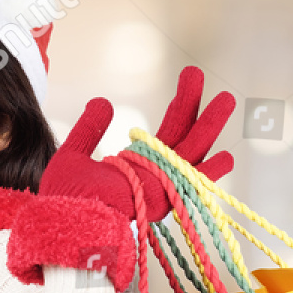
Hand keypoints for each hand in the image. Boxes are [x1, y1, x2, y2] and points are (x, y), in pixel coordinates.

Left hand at [39, 66, 234, 222]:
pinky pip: (192, 184)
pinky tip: (227, 157)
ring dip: (210, 126)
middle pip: (182, 135)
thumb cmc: (65, 198)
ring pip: (192, 152)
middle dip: (193, 104)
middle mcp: (154, 176)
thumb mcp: (74, 154)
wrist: (66, 219)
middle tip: (199, 74)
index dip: (181, 104)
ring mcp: (160, 186)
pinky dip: (210, 173)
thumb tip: (103, 101)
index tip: (189, 77)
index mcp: (138, 166)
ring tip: (227, 99)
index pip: (168, 132)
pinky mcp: (162, 198)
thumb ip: (89, 129)